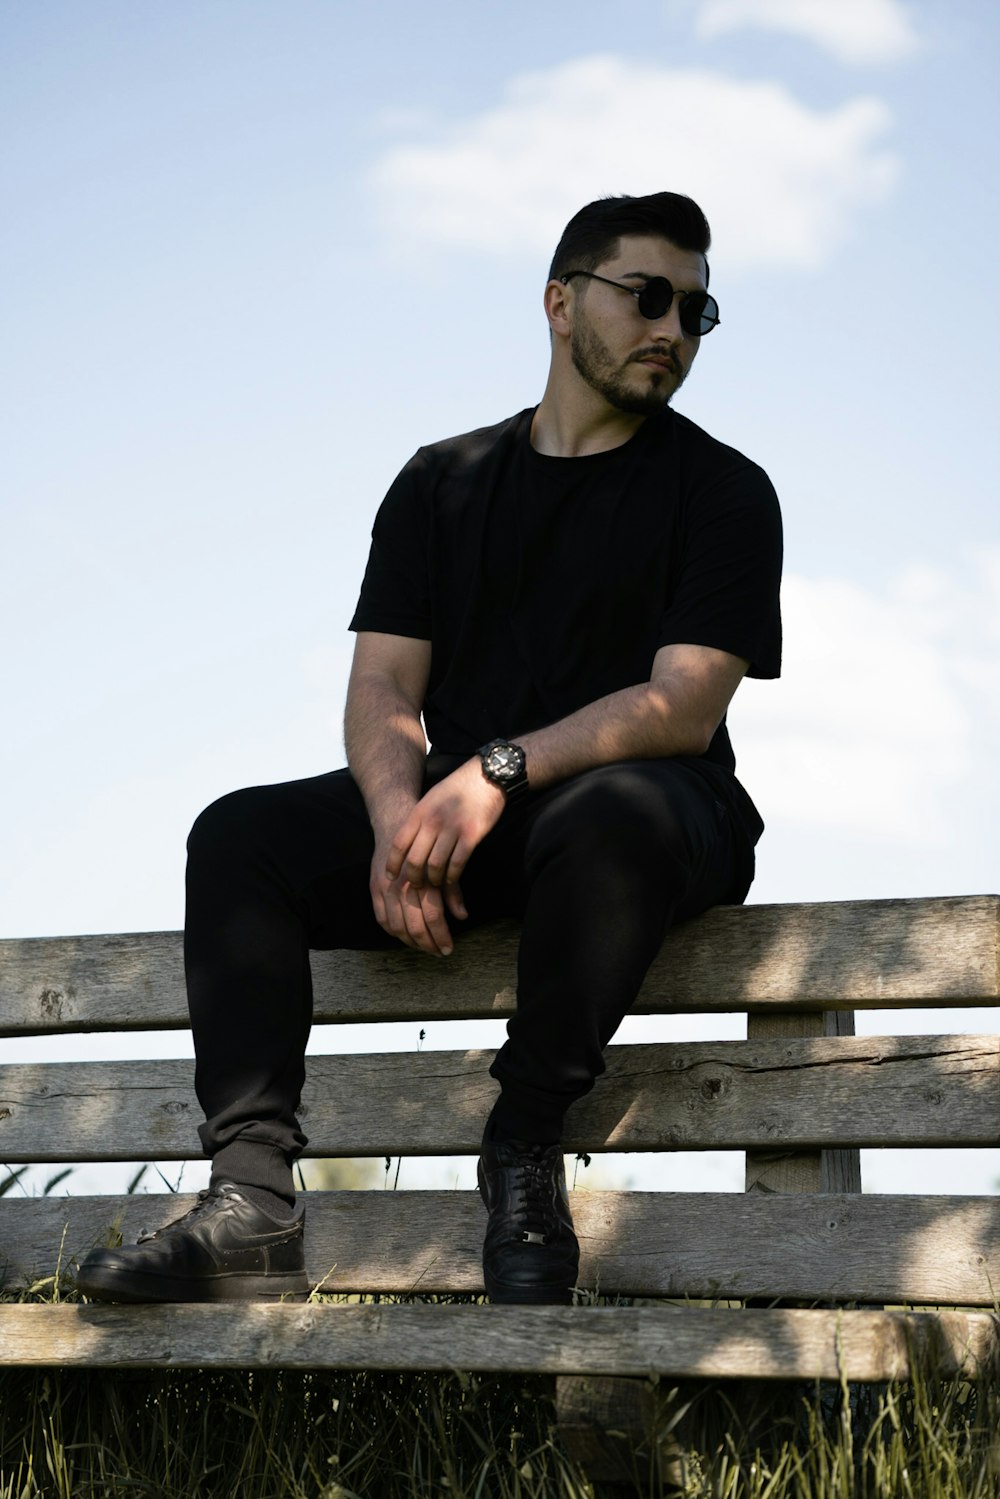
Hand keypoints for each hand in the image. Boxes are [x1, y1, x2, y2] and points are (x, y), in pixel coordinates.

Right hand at [369, 835, 466, 956]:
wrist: (396, 823)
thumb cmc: (425, 846)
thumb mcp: (443, 865)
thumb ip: (453, 891)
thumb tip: (463, 916)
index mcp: (423, 879)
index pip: (433, 917)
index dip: (441, 937)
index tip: (449, 948)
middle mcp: (403, 885)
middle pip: (414, 926)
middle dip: (428, 944)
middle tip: (439, 952)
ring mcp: (385, 888)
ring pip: (397, 927)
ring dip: (411, 942)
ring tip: (424, 948)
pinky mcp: (374, 889)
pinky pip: (382, 919)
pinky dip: (394, 932)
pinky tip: (405, 937)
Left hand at [384, 758, 505, 924]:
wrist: (486, 776)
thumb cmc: (458, 788)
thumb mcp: (431, 798)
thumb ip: (419, 819)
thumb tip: (408, 842)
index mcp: (419, 812)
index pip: (399, 843)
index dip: (393, 864)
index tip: (391, 877)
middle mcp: (433, 821)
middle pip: (415, 859)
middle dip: (413, 878)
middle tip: (416, 887)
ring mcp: (452, 828)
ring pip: (435, 865)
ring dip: (433, 880)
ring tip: (435, 884)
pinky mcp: (471, 835)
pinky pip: (457, 863)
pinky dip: (452, 876)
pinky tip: (451, 879)